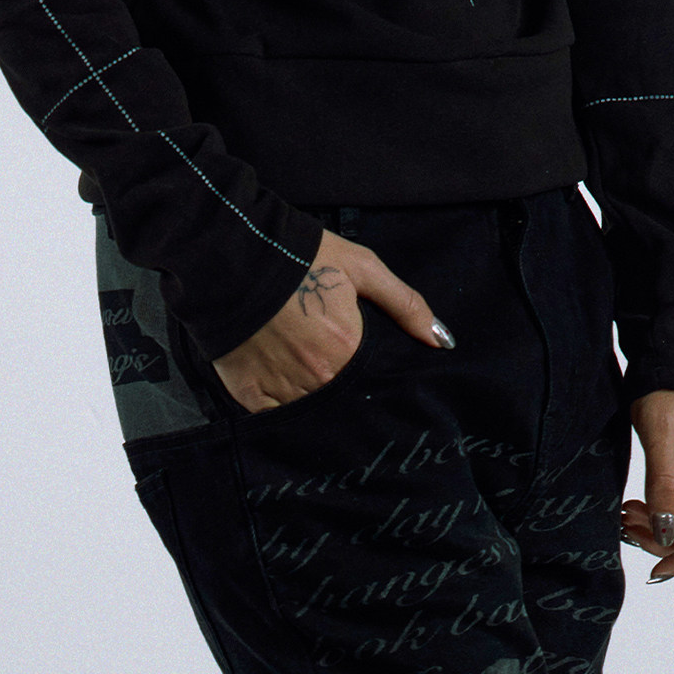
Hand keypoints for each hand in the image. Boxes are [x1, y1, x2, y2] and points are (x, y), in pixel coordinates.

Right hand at [212, 227, 452, 412]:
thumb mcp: (362, 268)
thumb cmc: (301, 257)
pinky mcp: (249, 396)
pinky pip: (273, 417)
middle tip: (330, 365)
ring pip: (309, 411)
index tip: (363, 368)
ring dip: (313, 399)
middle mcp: (318, 379)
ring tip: (304, 372)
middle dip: (342, 389)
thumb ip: (405, 305)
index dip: (369, 378)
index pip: (371, 385)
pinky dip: (280, 407)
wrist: (232, 256)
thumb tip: (442, 340)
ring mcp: (282, 390)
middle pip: (341, 400)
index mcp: (347, 352)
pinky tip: (281, 384)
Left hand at [622, 390, 673, 580]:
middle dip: (669, 541)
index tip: (656, 569)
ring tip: (625, 517)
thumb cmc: (668, 381)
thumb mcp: (658, 428)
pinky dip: (667, 512)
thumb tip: (666, 532)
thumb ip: (663, 482)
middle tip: (627, 529)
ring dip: (663, 528)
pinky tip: (638, 507)